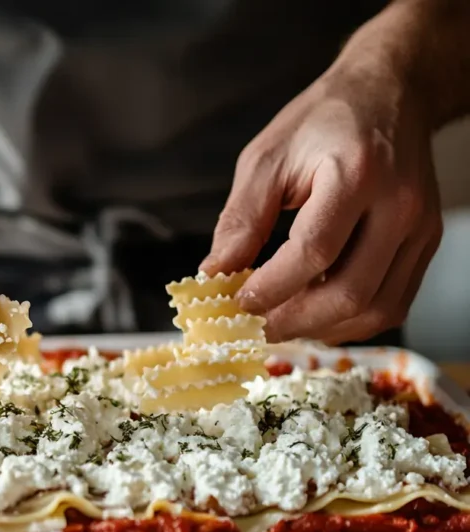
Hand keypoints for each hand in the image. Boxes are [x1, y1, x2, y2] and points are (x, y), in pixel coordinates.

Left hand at [201, 65, 441, 343]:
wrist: (390, 93)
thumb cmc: (324, 120)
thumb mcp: (267, 157)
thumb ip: (241, 219)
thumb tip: (215, 273)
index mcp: (356, 173)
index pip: (313, 251)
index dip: (272, 287)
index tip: (238, 303)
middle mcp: (399, 204)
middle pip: (350, 291)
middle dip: (295, 320)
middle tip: (256, 327)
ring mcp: (420, 228)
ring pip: (377, 308)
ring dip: (324, 328)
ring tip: (282, 323)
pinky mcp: (426, 243)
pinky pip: (393, 303)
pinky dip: (351, 320)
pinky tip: (316, 312)